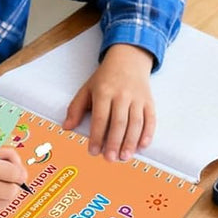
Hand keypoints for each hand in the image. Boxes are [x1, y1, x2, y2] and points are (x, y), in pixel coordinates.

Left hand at [64, 44, 155, 162]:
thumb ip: (76, 108)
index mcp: (103, 92)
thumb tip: (66, 127)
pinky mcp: (149, 101)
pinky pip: (150, 119)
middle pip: (118, 123)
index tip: (93, 151)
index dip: (96, 136)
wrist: (128, 59)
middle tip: (109, 159)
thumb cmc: (105, 78)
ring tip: (124, 157)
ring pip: (135, 123)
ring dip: (130, 142)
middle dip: (114, 142)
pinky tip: (142, 145)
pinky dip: (147, 133)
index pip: (100, 118)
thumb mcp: (87, 89)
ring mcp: (137, 98)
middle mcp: (122, 95)